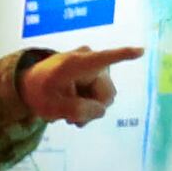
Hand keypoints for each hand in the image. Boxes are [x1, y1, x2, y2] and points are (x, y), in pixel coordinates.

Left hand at [17, 45, 142, 124]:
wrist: (30, 84)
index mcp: (77, 63)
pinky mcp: (96, 73)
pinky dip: (90, 104)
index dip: (123, 55)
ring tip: (70, 113)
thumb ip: (77, 110)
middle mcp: (90, 60)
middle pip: (106, 94)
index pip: (104, 58)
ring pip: (105, 98)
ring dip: (90, 109)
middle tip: (72, 119)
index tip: (141, 51)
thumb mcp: (52, 107)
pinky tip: (75, 108)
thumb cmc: (38, 92)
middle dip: (92, 109)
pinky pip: (102, 95)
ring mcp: (95, 66)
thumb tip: (102, 110)